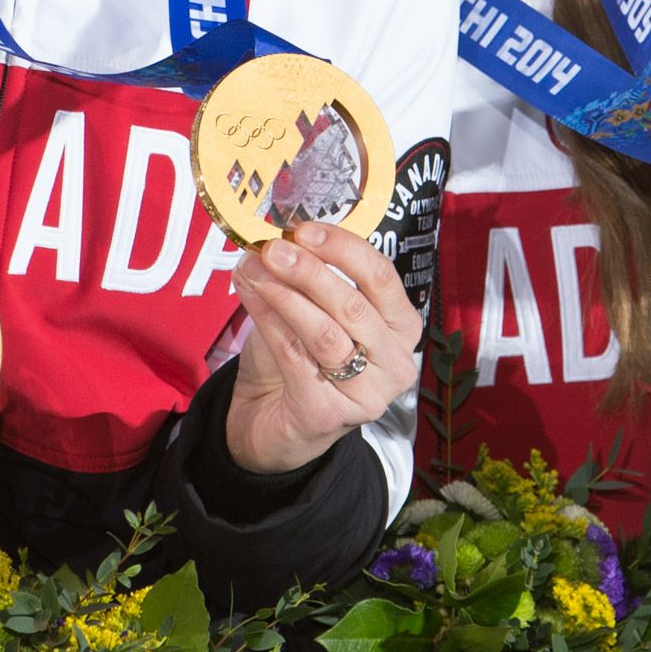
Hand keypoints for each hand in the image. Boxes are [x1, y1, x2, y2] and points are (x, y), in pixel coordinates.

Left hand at [225, 223, 422, 475]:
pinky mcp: (331, 414)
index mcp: (400, 326)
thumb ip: (305, 278)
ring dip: (283, 294)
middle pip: (353, 304)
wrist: (273, 421)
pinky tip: (249, 297)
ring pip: (324, 332)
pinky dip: (268, 320)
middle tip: (273, 249)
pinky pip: (295, 356)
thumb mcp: (311, 310)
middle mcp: (396, 362)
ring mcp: (368, 393)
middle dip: (309, 271)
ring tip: (252, 269)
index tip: (304, 231)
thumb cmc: (301, 359)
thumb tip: (275, 240)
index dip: (343, 248)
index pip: (381, 277)